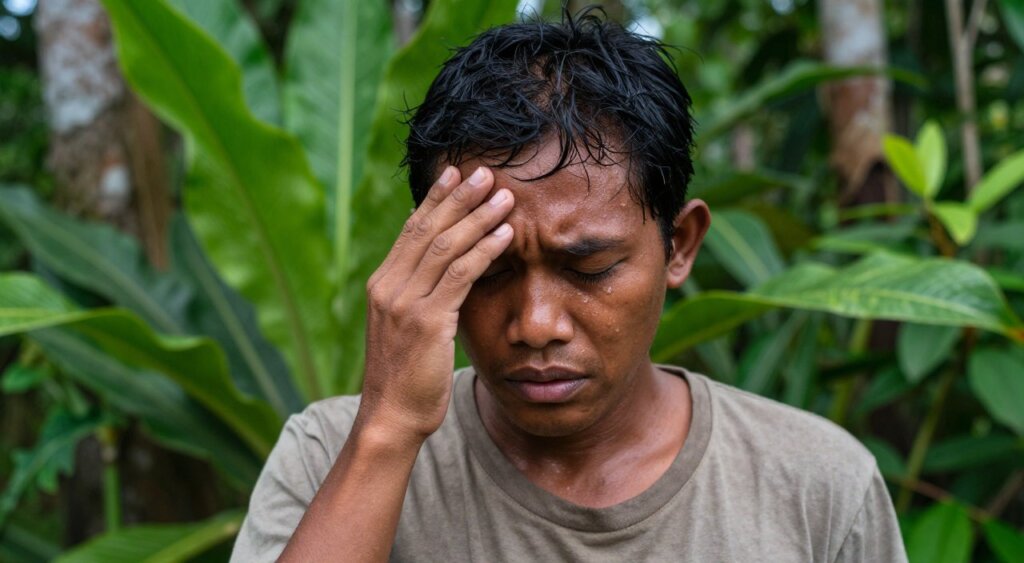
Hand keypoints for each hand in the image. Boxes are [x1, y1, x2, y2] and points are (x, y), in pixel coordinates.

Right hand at [357, 165, 513, 441]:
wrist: (390, 417)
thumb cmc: (406, 378)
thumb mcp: (408, 330)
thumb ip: (423, 299)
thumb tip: (448, 279)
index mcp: (382, 284)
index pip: (411, 231)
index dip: (435, 199)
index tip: (454, 174)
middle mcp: (388, 286)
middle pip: (427, 229)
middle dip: (458, 196)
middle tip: (484, 171)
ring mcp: (405, 303)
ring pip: (445, 246)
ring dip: (478, 217)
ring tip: (504, 195)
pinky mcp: (426, 321)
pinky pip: (460, 275)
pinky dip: (485, 250)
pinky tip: (506, 235)